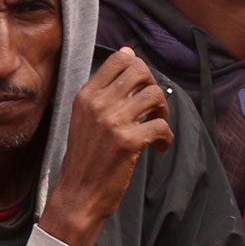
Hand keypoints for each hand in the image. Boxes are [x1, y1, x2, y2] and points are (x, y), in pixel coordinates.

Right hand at [40, 48, 173, 245]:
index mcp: (86, 95)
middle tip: (154, 108)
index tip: (142, 87)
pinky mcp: (128, 142)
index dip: (139, 68)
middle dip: (154, 87)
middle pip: (141, 72)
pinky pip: (161, 125)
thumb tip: (128, 52)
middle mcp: (98, 104)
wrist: (78, 194)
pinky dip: (166, 137)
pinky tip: (159, 147)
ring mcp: (113, 122)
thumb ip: (106, 87)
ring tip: (157, 126)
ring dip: (163, 110)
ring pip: (154, 95)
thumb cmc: (85, 157)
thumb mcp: (85, 117)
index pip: (119, 59)